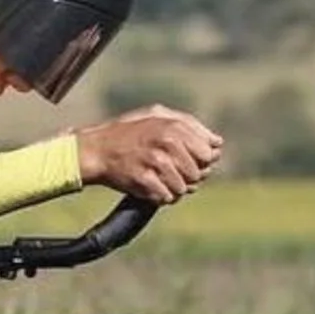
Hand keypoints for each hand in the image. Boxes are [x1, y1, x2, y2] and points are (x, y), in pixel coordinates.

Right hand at [72, 105, 222, 203]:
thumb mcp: (157, 115)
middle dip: (187, 176)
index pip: (209, 154)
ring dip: (173, 188)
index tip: (187, 160)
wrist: (97, 150)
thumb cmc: (129, 132)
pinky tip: (151, 186)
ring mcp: (155, 162)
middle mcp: (167, 143)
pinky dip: (161, 196)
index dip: (201, 160)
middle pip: (198, 174)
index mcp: (174, 126)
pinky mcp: (144, 181)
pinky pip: (167, 198)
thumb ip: (190, 125)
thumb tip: (217, 143)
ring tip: (158, 178)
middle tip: (170, 170)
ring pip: (184, 189)